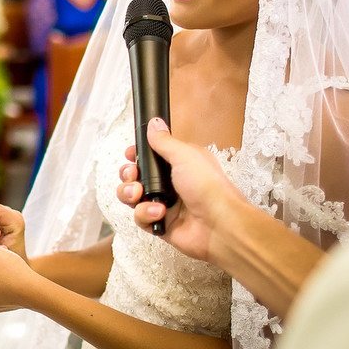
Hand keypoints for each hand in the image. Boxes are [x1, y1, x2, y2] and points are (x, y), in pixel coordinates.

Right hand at [115, 118, 244, 262]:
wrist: (220, 224)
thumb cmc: (210, 188)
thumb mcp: (185, 156)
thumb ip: (164, 141)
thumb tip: (154, 124)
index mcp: (177, 164)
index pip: (148, 157)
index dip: (136, 156)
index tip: (130, 155)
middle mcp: (168, 183)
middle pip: (134, 176)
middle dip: (128, 175)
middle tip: (133, 175)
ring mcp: (163, 204)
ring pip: (132, 198)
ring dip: (130, 194)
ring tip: (139, 194)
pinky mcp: (160, 224)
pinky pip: (140, 218)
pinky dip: (146, 214)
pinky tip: (159, 212)